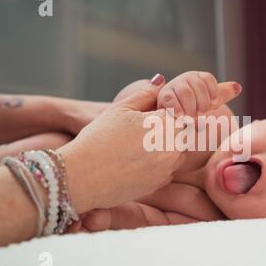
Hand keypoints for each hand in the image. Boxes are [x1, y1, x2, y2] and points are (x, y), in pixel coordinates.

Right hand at [57, 75, 182, 212]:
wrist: (82, 177)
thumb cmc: (99, 139)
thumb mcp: (120, 109)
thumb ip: (145, 93)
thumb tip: (160, 80)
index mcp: (166, 125)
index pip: (182, 112)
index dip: (167, 112)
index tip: (151, 115)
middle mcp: (173, 149)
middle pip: (183, 133)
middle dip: (169, 129)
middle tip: (141, 132)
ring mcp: (168, 169)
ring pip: (177, 153)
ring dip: (165, 147)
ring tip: (136, 146)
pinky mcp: (160, 185)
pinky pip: (167, 170)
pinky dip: (157, 164)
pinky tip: (135, 161)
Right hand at [156, 71, 241, 116]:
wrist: (174, 124)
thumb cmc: (193, 111)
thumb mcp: (209, 101)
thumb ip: (222, 94)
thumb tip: (238, 87)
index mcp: (196, 78)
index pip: (207, 78)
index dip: (213, 92)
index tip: (213, 104)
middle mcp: (184, 80)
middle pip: (197, 84)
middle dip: (202, 102)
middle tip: (200, 113)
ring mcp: (172, 88)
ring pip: (186, 92)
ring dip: (191, 107)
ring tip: (191, 117)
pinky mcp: (163, 98)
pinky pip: (172, 100)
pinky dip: (179, 110)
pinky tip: (182, 117)